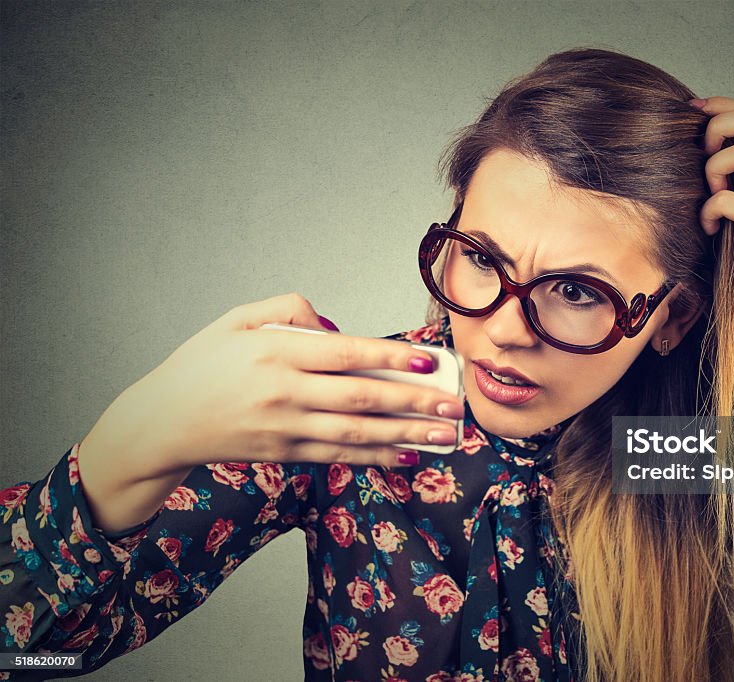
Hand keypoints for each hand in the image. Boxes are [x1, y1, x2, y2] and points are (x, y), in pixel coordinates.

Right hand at [82, 292, 463, 476]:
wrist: (161, 422)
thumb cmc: (203, 364)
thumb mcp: (237, 319)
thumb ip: (289, 309)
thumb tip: (337, 328)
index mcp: (276, 349)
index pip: (346, 353)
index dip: (391, 358)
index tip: (429, 361)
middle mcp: (283, 391)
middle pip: (361, 397)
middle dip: (413, 403)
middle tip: (453, 406)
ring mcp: (284, 427)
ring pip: (355, 433)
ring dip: (405, 435)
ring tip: (443, 436)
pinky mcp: (282, 453)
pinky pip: (336, 456)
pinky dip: (373, 457)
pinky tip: (404, 456)